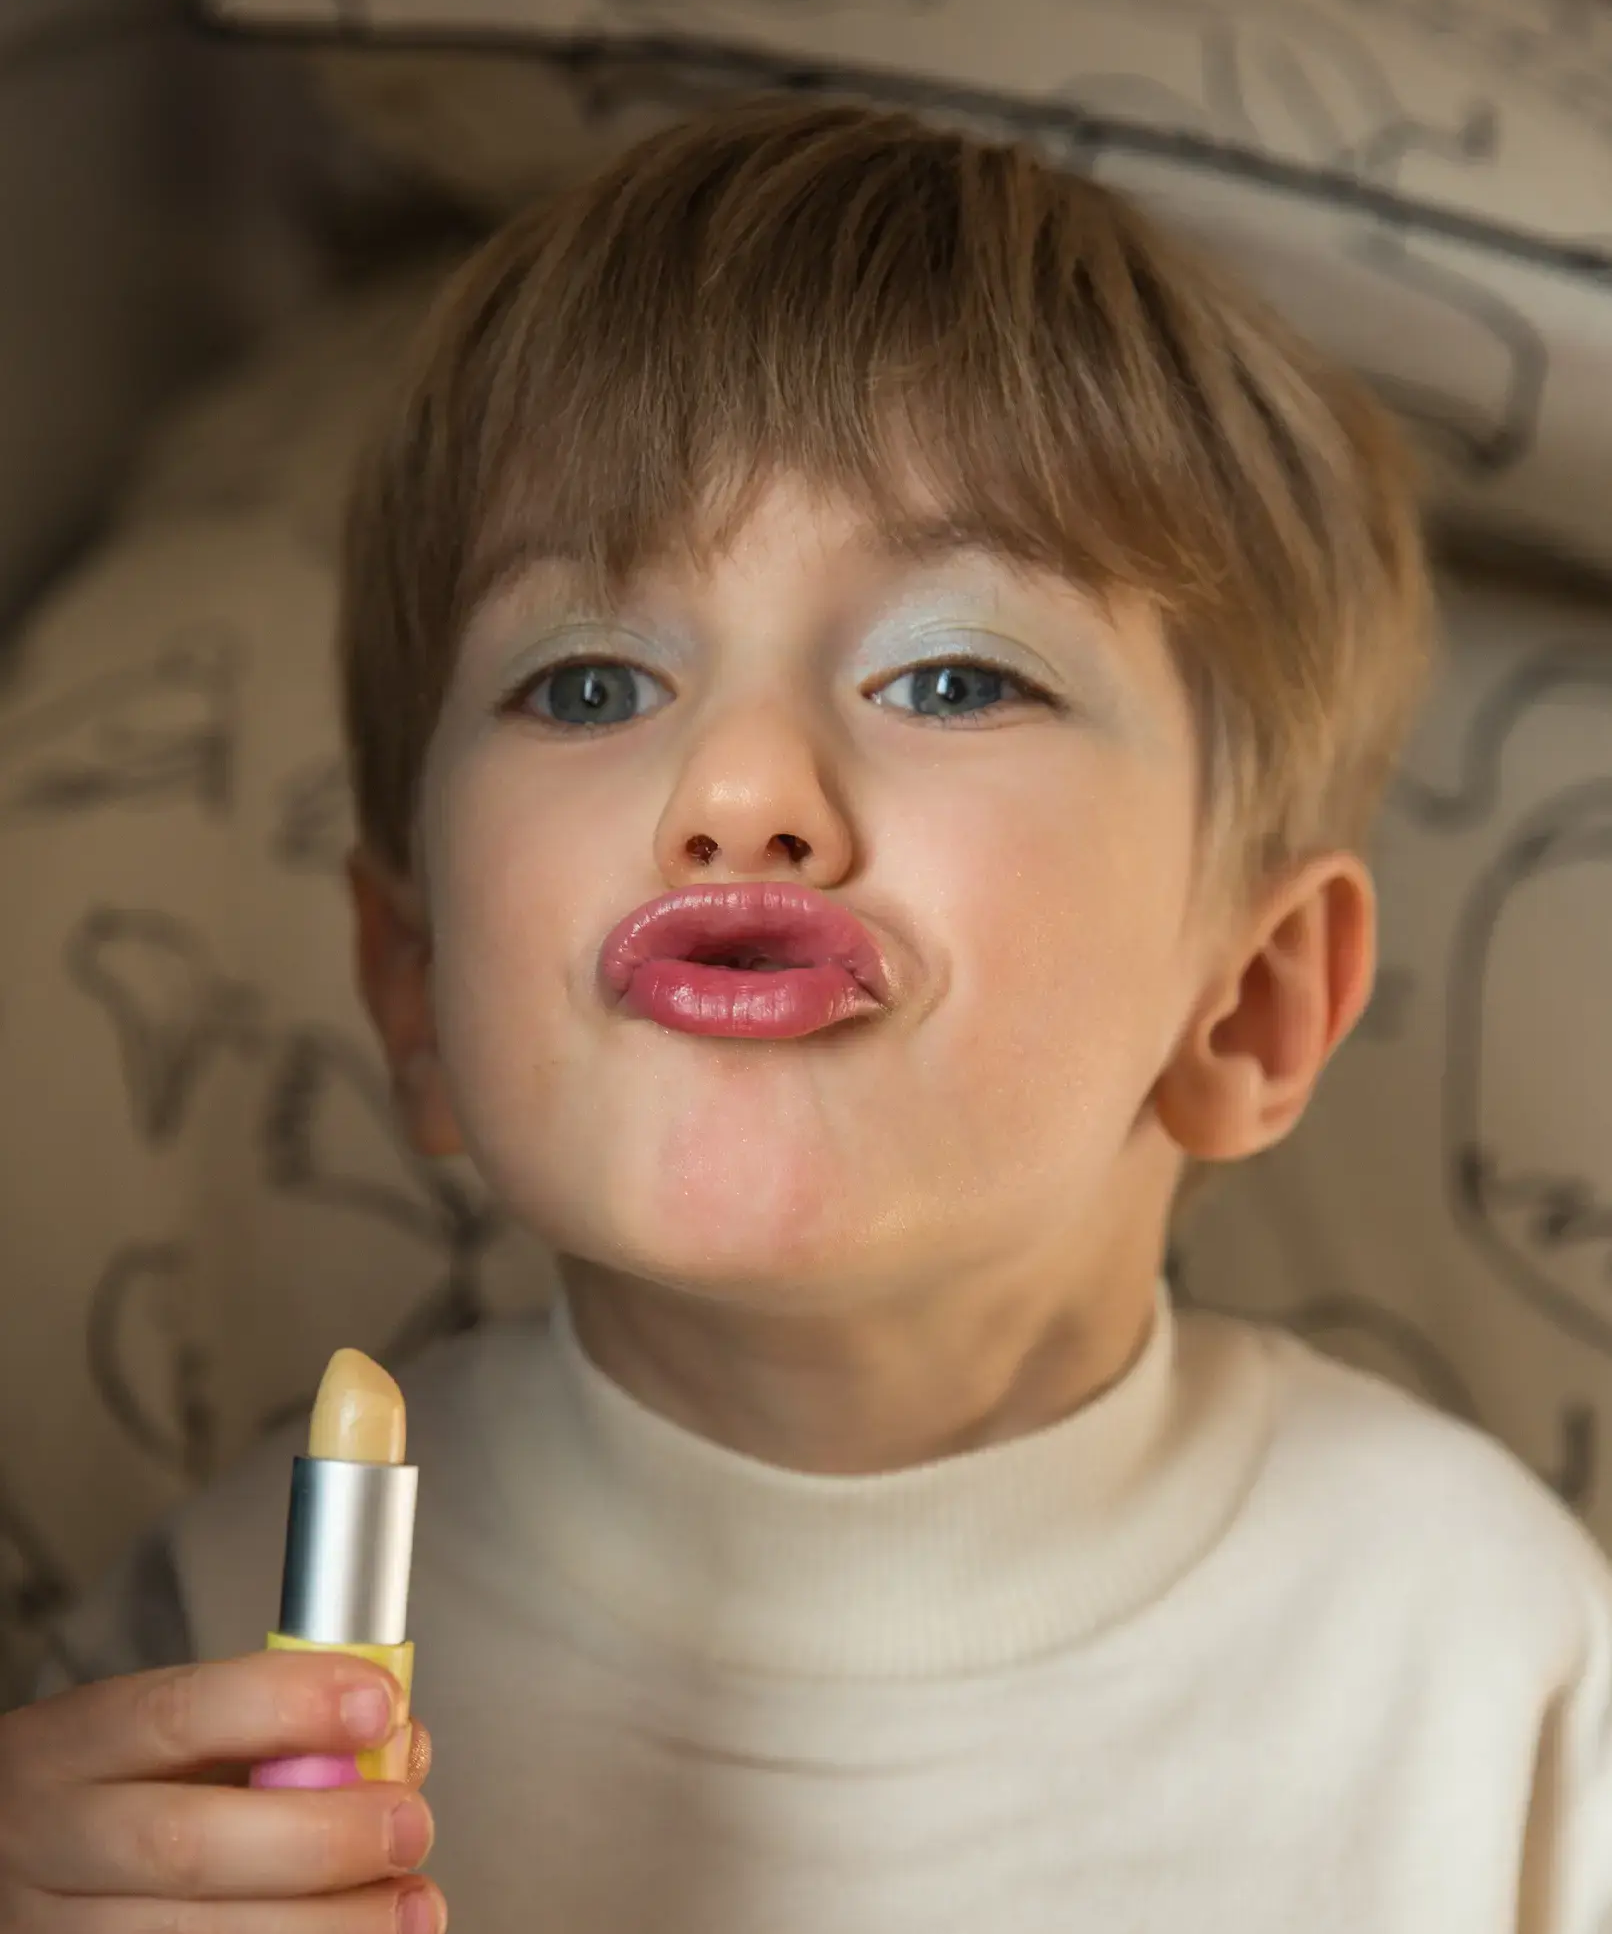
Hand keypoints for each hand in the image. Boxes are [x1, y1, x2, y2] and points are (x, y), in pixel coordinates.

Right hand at [0, 1652, 441, 1930]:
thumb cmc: (113, 1792)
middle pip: (191, 1846)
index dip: (288, 1707)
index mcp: (75, 1745)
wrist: (6, 1863)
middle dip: (321, 1838)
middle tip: (408, 1826)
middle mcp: (55, 1842)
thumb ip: (271, 1731)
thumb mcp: (164, 1737)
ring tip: (412, 1907)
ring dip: (326, 1926)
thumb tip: (395, 1748)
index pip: (180, 1712)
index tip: (380, 1705)